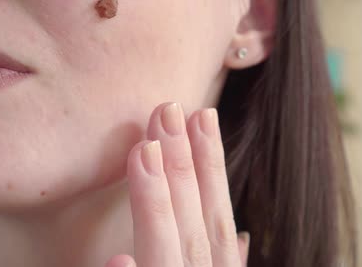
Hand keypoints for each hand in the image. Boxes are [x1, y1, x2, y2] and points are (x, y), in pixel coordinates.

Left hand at [105, 103, 250, 266]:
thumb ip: (221, 262)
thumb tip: (243, 236)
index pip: (218, 217)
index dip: (212, 166)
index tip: (203, 114)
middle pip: (194, 226)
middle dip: (182, 165)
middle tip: (167, 109)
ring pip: (167, 256)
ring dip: (155, 205)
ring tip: (143, 151)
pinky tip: (118, 257)